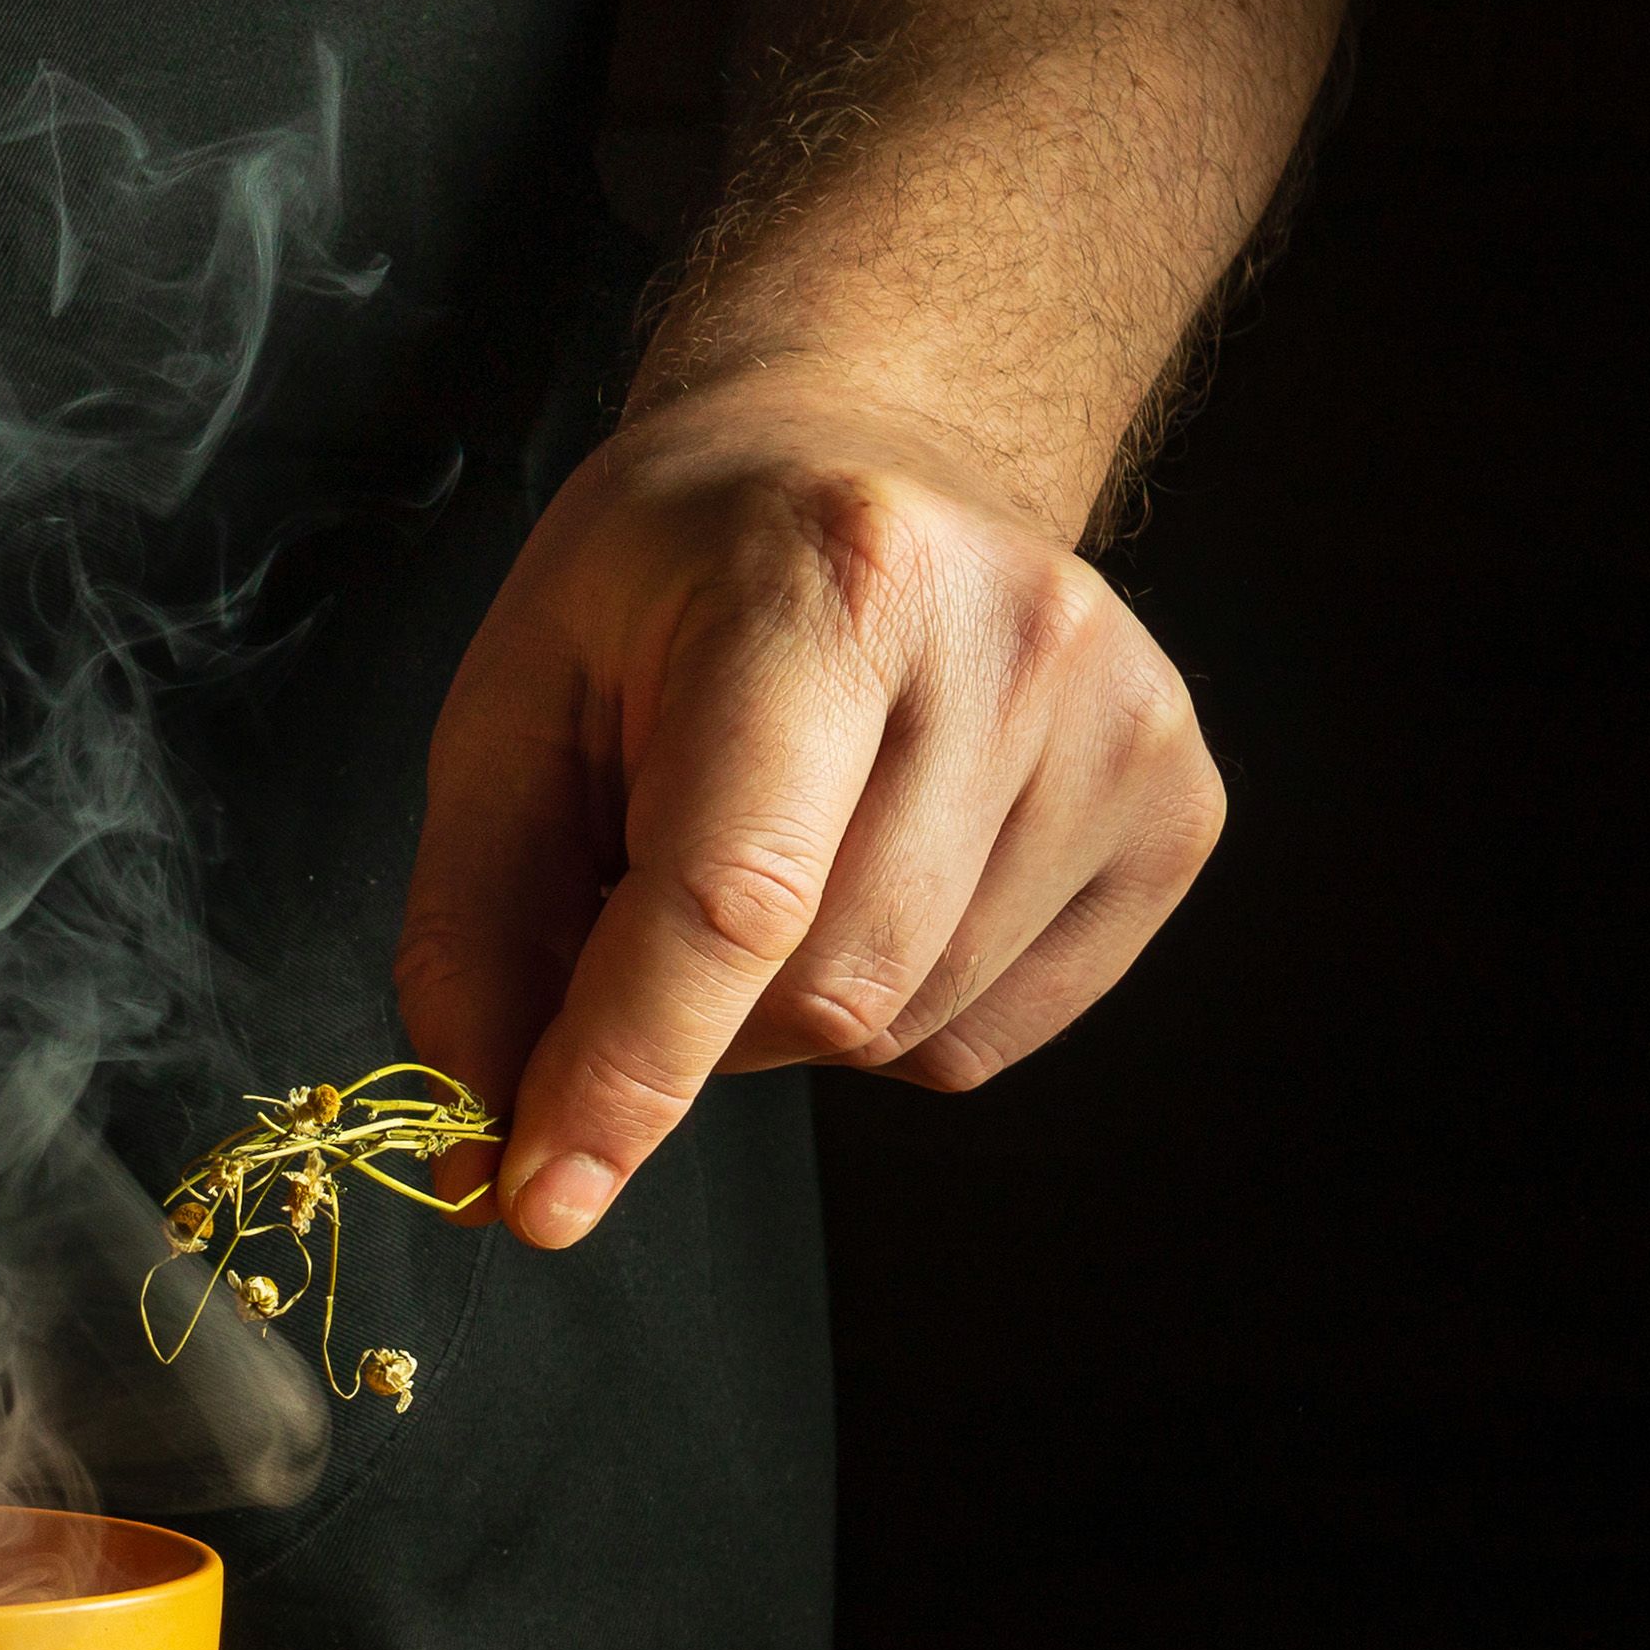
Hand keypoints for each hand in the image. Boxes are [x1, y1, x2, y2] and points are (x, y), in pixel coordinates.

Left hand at [392, 372, 1225, 1245]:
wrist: (869, 452)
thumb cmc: (674, 582)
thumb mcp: (514, 707)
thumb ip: (474, 933)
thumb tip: (479, 1149)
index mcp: (827, 584)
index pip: (730, 897)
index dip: (626, 1073)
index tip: (541, 1198)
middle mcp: (1009, 641)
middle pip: (821, 992)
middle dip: (695, 1020)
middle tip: (654, 899)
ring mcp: (1122, 724)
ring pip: (902, 1030)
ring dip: (790, 1014)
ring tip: (780, 852)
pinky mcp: (1176, 807)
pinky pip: (991, 1039)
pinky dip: (893, 1013)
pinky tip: (875, 874)